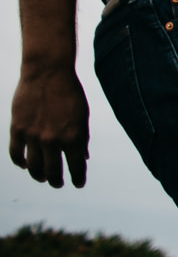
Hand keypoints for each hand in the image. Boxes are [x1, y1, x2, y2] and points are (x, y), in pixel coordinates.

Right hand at [9, 64, 89, 188]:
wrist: (48, 72)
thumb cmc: (69, 93)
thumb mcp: (82, 115)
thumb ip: (82, 138)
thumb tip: (83, 158)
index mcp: (73, 136)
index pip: (75, 166)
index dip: (77, 178)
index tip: (78, 184)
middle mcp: (52, 139)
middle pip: (52, 171)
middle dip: (56, 180)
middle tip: (58, 183)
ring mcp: (33, 136)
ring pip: (33, 167)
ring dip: (38, 175)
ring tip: (43, 177)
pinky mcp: (17, 129)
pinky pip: (16, 154)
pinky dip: (20, 162)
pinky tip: (25, 164)